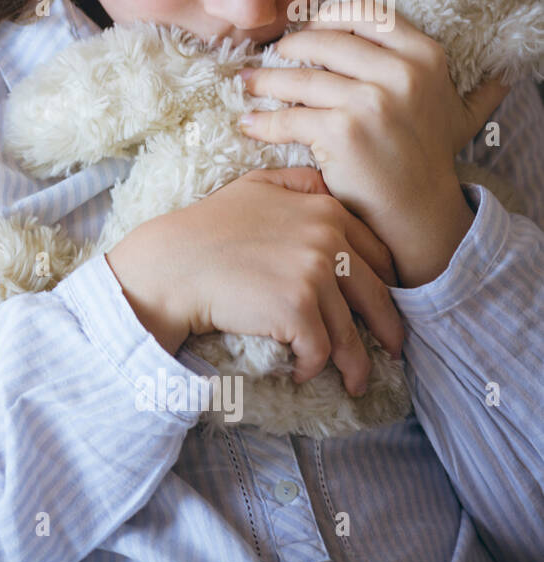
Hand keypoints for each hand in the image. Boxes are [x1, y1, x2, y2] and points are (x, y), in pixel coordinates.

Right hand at [106, 167, 404, 394]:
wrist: (171, 264)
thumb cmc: (205, 227)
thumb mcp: (254, 186)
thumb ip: (298, 182)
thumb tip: (327, 183)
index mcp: (325, 210)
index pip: (377, 254)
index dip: (386, 283)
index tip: (384, 306)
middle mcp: (328, 239)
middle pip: (376, 294)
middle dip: (387, 327)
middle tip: (391, 349)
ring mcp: (314, 275)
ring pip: (350, 330)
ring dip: (354, 362)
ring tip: (353, 379)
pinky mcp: (297, 309)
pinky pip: (320, 350)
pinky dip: (313, 367)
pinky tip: (303, 373)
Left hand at [237, 0, 508, 285]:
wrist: (417, 212)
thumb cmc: (427, 160)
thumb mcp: (458, 116)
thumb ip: (473, 91)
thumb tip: (506, 76)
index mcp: (424, 56)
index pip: (364, 14)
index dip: (326, 18)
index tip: (305, 30)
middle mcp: (401, 73)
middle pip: (323, 41)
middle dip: (288, 48)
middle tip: (267, 58)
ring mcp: (370, 102)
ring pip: (298, 79)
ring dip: (264, 81)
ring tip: (247, 83)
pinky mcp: (341, 132)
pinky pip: (287, 118)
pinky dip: (261, 121)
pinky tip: (248, 123)